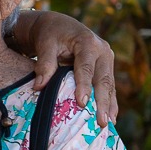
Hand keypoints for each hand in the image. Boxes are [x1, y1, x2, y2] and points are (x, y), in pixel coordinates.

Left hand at [26, 11, 116, 126]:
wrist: (58, 25)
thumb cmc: (50, 34)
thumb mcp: (45, 44)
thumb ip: (44, 64)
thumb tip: (39, 87)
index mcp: (87, 42)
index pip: (86, 68)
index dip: (84, 86)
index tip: (82, 104)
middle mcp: (102, 50)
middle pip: (103, 79)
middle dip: (102, 102)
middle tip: (101, 121)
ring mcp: (106, 59)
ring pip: (109, 85)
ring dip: (109, 105)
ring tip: (108, 124)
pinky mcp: (106, 67)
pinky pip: (109, 86)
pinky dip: (110, 102)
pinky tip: (111, 117)